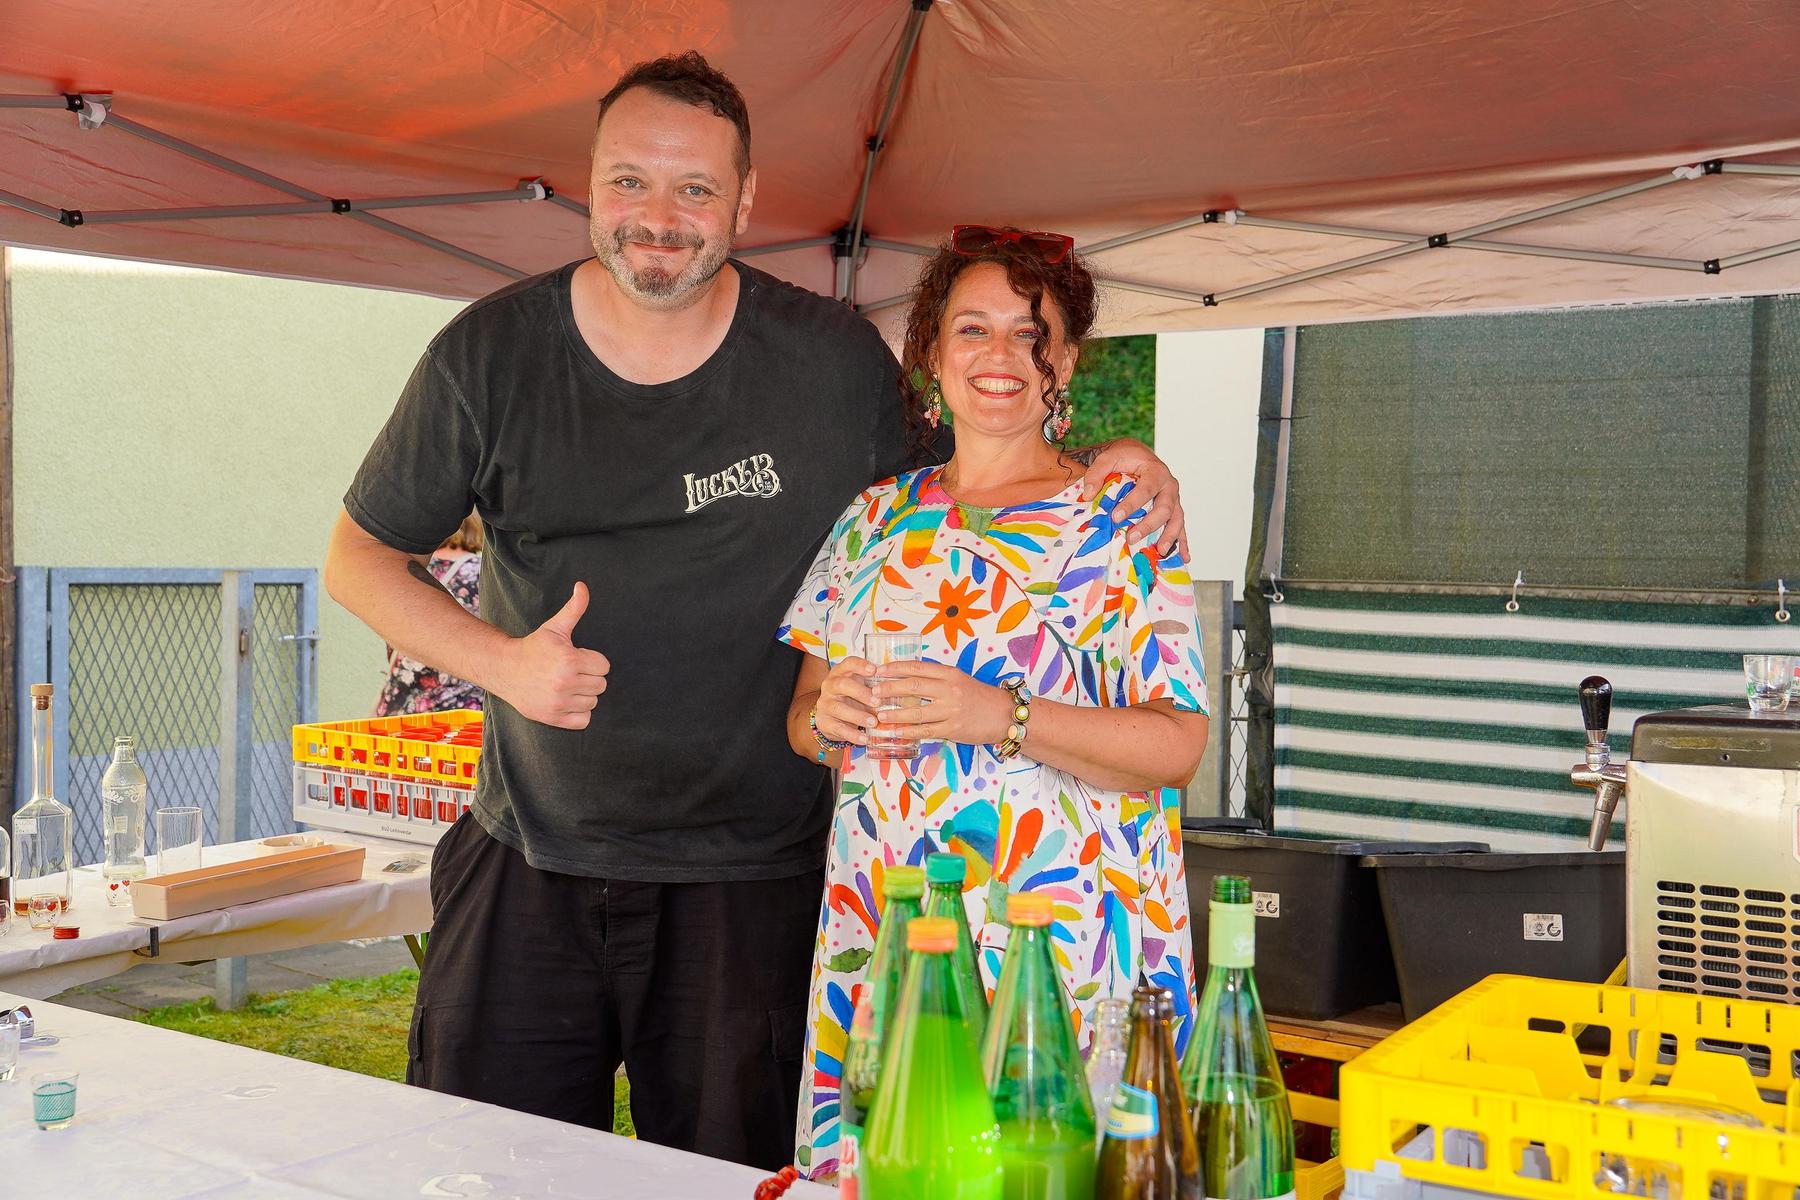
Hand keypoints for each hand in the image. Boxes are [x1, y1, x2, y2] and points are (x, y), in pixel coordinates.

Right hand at [495, 583, 610, 729]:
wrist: (505, 669)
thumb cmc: (534, 647)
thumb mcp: (555, 627)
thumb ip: (574, 608)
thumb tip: (582, 586)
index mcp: (569, 660)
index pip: (604, 666)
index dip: (592, 660)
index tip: (577, 658)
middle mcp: (565, 683)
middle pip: (601, 685)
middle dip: (589, 676)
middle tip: (571, 671)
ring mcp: (559, 702)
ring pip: (593, 702)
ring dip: (583, 694)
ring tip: (566, 684)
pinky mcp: (553, 718)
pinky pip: (584, 720)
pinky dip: (578, 713)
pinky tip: (565, 700)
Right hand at [816, 656, 879, 746]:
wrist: (831, 716)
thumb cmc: (852, 697)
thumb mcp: (861, 687)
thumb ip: (873, 685)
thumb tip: (896, 690)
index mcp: (840, 673)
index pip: (848, 663)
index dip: (860, 665)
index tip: (874, 670)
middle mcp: (830, 686)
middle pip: (842, 685)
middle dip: (861, 693)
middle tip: (877, 702)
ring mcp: (825, 704)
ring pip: (839, 708)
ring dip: (858, 715)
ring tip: (874, 722)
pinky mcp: (824, 721)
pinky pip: (838, 728)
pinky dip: (852, 734)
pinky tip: (864, 738)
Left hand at [870, 662, 1013, 746]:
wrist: (1005, 715)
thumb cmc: (980, 697)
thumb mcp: (960, 679)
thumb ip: (937, 678)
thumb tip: (908, 677)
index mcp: (950, 674)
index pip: (917, 667)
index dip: (895, 668)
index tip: (878, 670)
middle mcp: (949, 689)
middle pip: (913, 686)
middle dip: (889, 689)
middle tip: (873, 692)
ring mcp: (951, 710)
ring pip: (916, 711)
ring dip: (894, 714)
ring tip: (878, 714)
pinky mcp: (953, 729)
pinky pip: (925, 731)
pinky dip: (908, 732)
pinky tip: (895, 732)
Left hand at [1079, 438, 1187, 558]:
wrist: (1139, 455)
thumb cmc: (1124, 457)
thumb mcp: (1108, 459)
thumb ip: (1096, 473)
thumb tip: (1088, 494)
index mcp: (1155, 471)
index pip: (1146, 489)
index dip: (1132, 504)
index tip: (1116, 517)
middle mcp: (1169, 485)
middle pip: (1164, 507)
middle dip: (1149, 525)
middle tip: (1131, 538)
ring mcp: (1174, 499)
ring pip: (1176, 519)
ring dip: (1170, 537)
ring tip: (1160, 552)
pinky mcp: (1174, 510)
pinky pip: (1181, 527)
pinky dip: (1183, 543)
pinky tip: (1184, 558)